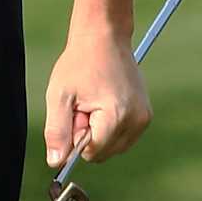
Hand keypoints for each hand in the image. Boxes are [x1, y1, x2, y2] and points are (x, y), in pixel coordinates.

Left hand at [43, 29, 150, 168]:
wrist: (104, 38)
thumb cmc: (79, 63)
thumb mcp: (59, 95)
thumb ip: (57, 131)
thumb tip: (55, 162)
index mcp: (116, 116)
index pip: (91, 152)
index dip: (77, 135)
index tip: (76, 110)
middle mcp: (136, 120)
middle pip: (104, 152)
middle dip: (89, 134)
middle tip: (84, 103)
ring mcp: (144, 118)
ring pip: (114, 146)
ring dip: (99, 131)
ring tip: (93, 100)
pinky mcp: (146, 115)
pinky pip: (123, 136)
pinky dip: (110, 126)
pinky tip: (104, 101)